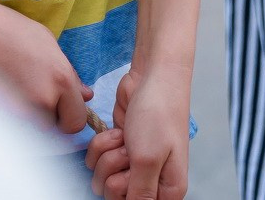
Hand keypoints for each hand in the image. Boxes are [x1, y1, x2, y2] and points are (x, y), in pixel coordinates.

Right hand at [0, 0, 93, 134]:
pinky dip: (13, 118)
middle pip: (57, 130)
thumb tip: (86, 94)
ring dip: (31, 118)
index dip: (70, 115)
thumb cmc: (9, 30)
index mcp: (61, 78)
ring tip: (16, 90)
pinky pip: (14, 127)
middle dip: (52, 119)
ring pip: (34, 130)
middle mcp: (44, 98)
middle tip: (36, 97)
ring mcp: (19, 109)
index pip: (77, 120)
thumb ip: (69, 73)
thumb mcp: (47, 43)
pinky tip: (3, 94)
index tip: (60, 107)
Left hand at [84, 65, 190, 199]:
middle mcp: (151, 179)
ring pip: (102, 177)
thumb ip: (139, 194)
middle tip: (130, 151)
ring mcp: (133, 163)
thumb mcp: (148, 159)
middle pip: (113, 195)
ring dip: (107, 154)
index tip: (132, 175)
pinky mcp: (119, 147)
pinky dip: (102, 143)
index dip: (126, 193)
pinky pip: (97, 158)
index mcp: (167, 190)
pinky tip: (120, 131)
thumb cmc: (159, 114)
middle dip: (114, 170)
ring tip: (127, 138)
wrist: (153, 76)